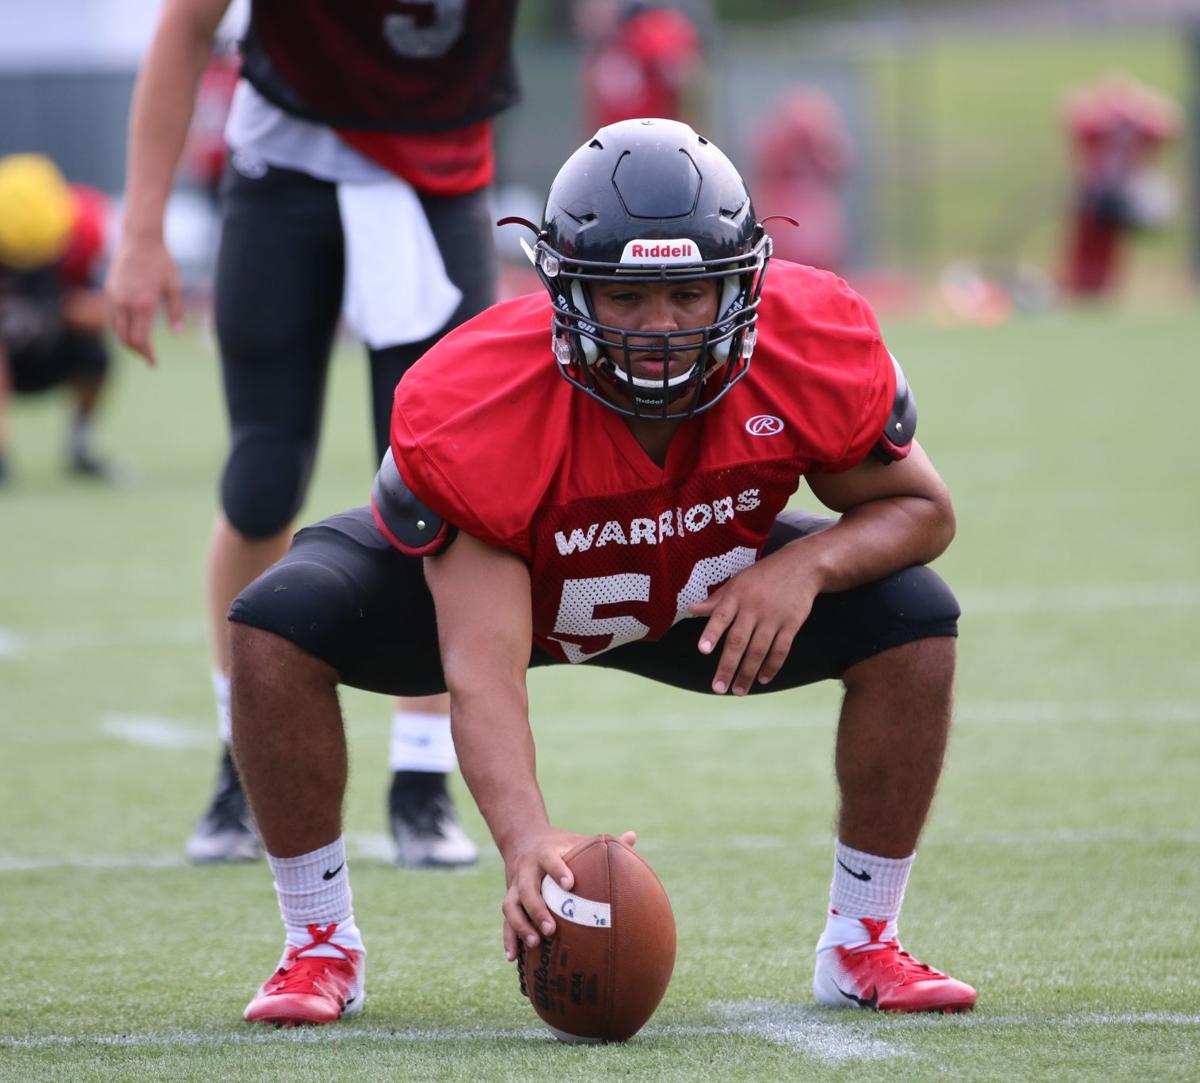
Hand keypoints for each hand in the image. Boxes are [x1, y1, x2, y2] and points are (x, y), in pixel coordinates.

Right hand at [105, 235, 183, 366]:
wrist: (140, 239)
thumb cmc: (161, 262)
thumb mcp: (174, 286)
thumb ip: (176, 312)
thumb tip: (178, 334)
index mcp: (143, 304)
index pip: (140, 340)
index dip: (146, 355)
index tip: (154, 363)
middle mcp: (125, 303)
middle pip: (125, 339)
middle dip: (137, 352)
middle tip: (149, 358)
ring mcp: (114, 296)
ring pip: (116, 329)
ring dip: (128, 341)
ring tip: (141, 346)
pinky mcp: (109, 290)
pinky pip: (112, 316)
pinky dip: (121, 328)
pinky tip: (132, 329)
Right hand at [501, 827, 637, 960]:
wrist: (524, 839)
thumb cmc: (559, 845)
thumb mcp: (576, 840)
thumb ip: (601, 844)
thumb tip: (633, 836)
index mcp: (545, 852)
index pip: (549, 859)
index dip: (558, 870)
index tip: (570, 884)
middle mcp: (527, 869)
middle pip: (527, 888)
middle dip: (537, 908)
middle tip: (551, 929)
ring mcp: (515, 886)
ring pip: (511, 906)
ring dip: (521, 925)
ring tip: (535, 944)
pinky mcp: (511, 899)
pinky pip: (506, 920)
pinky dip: (508, 939)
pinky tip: (513, 958)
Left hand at [688, 546, 821, 695]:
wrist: (802, 566)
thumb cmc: (764, 575)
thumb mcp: (738, 581)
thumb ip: (716, 600)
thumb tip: (691, 609)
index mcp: (737, 595)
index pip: (721, 616)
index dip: (711, 633)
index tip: (702, 650)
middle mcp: (754, 607)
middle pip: (739, 640)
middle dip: (728, 666)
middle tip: (718, 688)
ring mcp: (774, 617)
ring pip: (759, 650)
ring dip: (748, 673)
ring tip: (738, 690)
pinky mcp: (792, 624)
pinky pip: (781, 649)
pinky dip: (772, 666)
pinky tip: (762, 679)